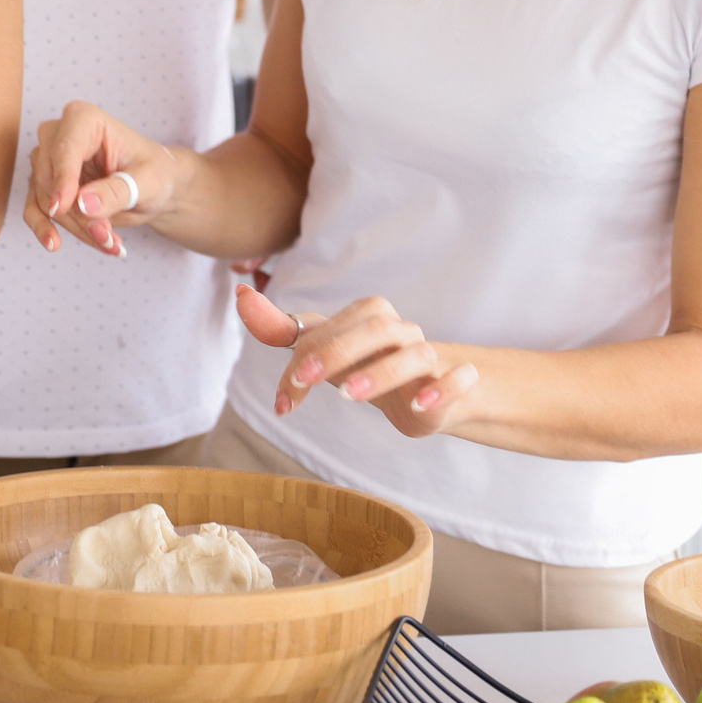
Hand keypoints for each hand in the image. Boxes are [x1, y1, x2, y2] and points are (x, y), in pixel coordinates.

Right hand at [23, 100, 180, 256]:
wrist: (152, 188)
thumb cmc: (154, 174)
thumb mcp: (147, 183)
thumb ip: (116, 191)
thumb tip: (82, 204)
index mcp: (85, 119)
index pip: (65, 148)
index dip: (62, 179)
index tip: (61, 208)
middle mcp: (60, 135)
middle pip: (51, 177)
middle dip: (77, 213)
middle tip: (107, 236)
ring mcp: (50, 161)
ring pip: (45, 200)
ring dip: (75, 227)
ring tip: (109, 244)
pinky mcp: (46, 186)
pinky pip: (34, 210)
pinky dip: (47, 230)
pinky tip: (54, 244)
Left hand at [236, 284, 481, 439]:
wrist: (427, 398)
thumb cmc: (368, 368)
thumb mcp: (326, 352)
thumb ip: (286, 329)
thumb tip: (242, 298)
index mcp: (368, 317)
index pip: (332, 328)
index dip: (304, 356)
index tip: (283, 398)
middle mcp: (401, 331)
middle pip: (374, 328)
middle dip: (337, 352)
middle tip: (306, 380)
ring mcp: (430, 356)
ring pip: (414, 353)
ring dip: (382, 372)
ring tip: (349, 395)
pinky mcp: (455, 383)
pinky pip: (459, 377)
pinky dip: (444, 386)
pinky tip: (420, 404)